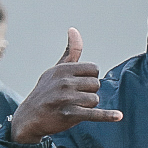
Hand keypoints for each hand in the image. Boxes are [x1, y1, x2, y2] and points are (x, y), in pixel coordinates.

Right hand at [8, 28, 123, 143]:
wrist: (29, 117)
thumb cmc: (47, 91)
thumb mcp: (56, 69)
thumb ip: (70, 52)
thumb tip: (73, 29)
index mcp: (63, 69)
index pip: (94, 69)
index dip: (89, 77)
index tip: (78, 84)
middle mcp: (64, 82)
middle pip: (96, 84)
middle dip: (88, 92)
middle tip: (72, 97)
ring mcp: (66, 98)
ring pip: (95, 99)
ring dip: (87, 105)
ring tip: (71, 106)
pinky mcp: (69, 114)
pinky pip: (94, 113)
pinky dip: (107, 116)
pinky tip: (119, 116)